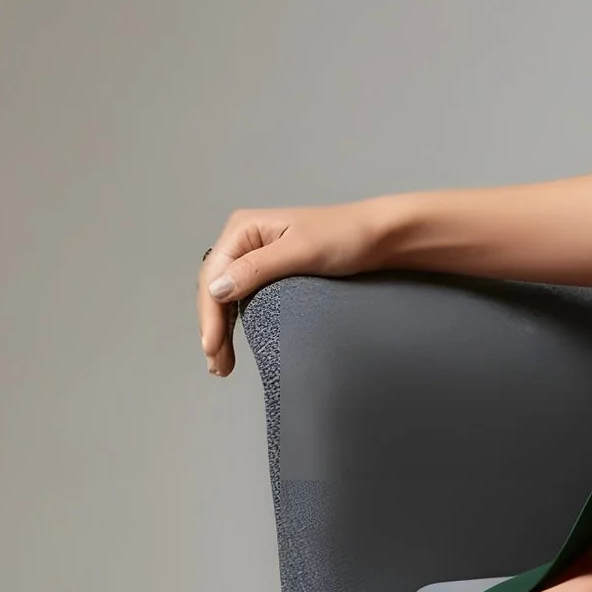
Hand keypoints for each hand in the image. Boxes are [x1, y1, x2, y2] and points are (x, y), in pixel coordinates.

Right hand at [197, 201, 389, 376]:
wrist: (381, 237)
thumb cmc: (347, 236)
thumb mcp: (301, 251)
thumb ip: (257, 269)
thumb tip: (216, 289)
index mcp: (244, 227)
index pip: (213, 275)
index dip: (209, 314)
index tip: (212, 347)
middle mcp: (245, 239)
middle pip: (214, 288)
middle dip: (212, 327)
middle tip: (218, 364)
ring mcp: (256, 255)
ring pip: (226, 297)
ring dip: (221, 329)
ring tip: (221, 364)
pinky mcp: (270, 270)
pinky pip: (243, 298)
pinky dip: (236, 320)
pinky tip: (233, 341)